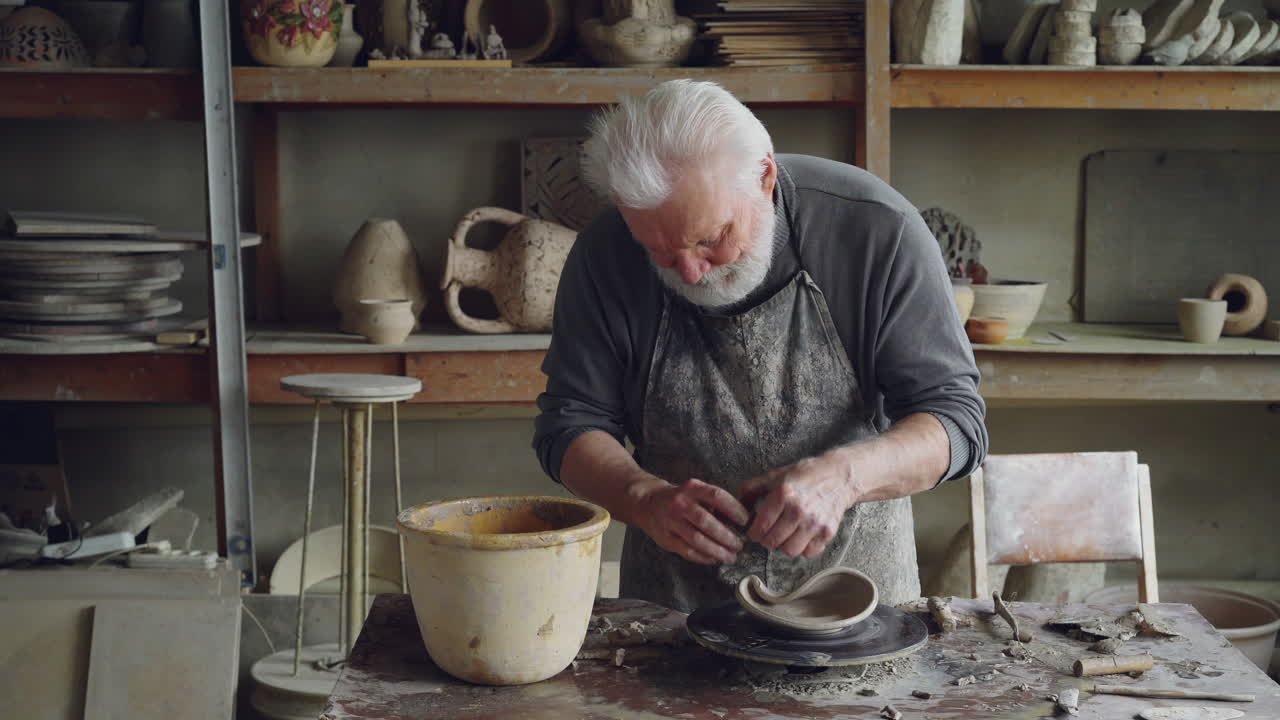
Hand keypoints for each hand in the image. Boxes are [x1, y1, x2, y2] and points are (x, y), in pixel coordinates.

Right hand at [635, 478, 750, 564]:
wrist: (648, 502)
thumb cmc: (680, 498)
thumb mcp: (696, 491)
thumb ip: (714, 503)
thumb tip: (738, 522)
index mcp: (692, 488)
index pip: (717, 496)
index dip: (734, 509)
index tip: (745, 521)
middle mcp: (681, 503)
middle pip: (707, 522)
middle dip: (727, 536)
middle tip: (739, 544)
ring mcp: (671, 522)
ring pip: (697, 540)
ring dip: (717, 550)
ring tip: (730, 556)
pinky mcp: (666, 538)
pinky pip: (688, 551)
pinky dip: (703, 557)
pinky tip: (714, 559)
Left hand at [739, 457, 854, 558]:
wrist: (839, 476)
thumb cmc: (805, 475)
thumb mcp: (775, 475)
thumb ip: (752, 488)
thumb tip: (737, 505)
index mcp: (783, 495)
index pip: (761, 527)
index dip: (753, 533)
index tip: (754, 532)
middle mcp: (799, 510)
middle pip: (773, 542)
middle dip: (766, 540)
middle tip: (768, 534)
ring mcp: (815, 522)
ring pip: (790, 551)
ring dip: (784, 546)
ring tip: (784, 536)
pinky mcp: (828, 531)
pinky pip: (809, 553)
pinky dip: (803, 549)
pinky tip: (800, 537)